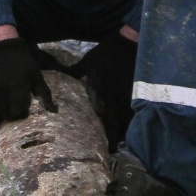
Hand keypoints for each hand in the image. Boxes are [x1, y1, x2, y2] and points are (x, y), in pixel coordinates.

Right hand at [0, 36, 54, 123]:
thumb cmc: (21, 61)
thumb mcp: (36, 74)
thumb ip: (45, 93)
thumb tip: (53, 111)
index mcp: (18, 86)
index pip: (19, 112)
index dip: (23, 113)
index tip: (24, 109)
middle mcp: (1, 91)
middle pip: (7, 115)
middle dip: (12, 115)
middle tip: (14, 110)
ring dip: (1, 116)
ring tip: (5, 113)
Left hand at [75, 31, 139, 149]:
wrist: (130, 42)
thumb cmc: (107, 53)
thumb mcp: (88, 61)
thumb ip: (75, 72)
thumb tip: (58, 75)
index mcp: (103, 90)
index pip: (103, 117)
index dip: (104, 134)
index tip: (102, 148)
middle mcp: (116, 97)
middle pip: (116, 124)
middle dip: (114, 139)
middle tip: (111, 153)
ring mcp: (129, 96)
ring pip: (127, 120)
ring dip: (123, 132)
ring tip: (120, 147)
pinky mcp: (137, 92)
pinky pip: (135, 112)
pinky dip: (131, 121)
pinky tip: (130, 129)